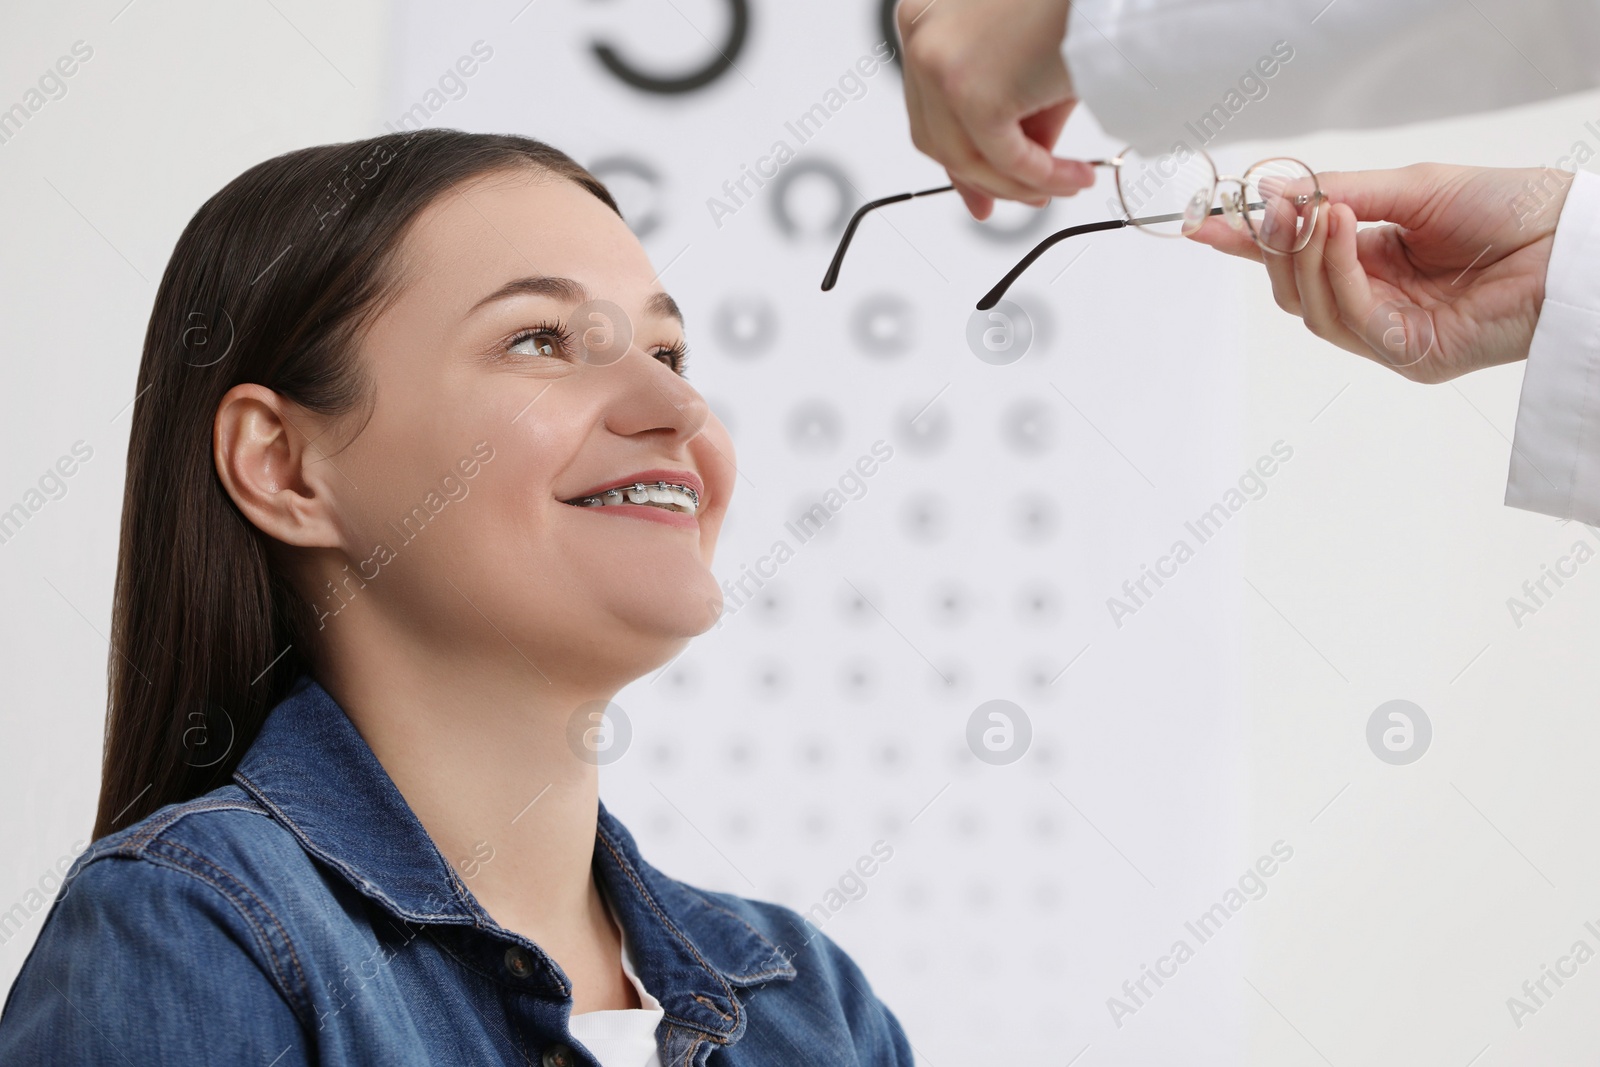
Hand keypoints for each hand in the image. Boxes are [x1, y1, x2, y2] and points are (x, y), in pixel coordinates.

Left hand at [897, 0, 1096, 219]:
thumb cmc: (1075, 3)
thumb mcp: (1028, 59)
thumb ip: (1010, 113)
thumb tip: (1012, 168)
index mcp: (923, 16)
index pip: (928, 107)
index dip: (957, 155)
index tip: (979, 187)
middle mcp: (920, 34)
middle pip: (937, 137)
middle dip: (982, 179)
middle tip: (1026, 196)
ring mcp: (939, 65)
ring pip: (967, 157)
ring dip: (1020, 183)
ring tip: (1066, 184)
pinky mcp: (971, 92)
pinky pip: (1005, 159)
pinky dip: (1043, 177)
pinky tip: (1075, 177)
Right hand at [1187, 163, 1573, 383]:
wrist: (1571, 241)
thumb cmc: (1511, 210)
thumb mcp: (1411, 188)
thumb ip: (1341, 193)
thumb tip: (1274, 192)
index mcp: (1376, 264)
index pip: (1297, 259)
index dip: (1248, 244)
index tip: (1204, 222)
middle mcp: (1379, 305)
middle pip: (1292, 293)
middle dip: (1274, 248)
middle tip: (1272, 207)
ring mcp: (1393, 336)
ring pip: (1313, 310)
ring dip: (1307, 256)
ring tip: (1320, 209)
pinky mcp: (1413, 356)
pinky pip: (1352, 319)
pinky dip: (1338, 271)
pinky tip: (1344, 230)